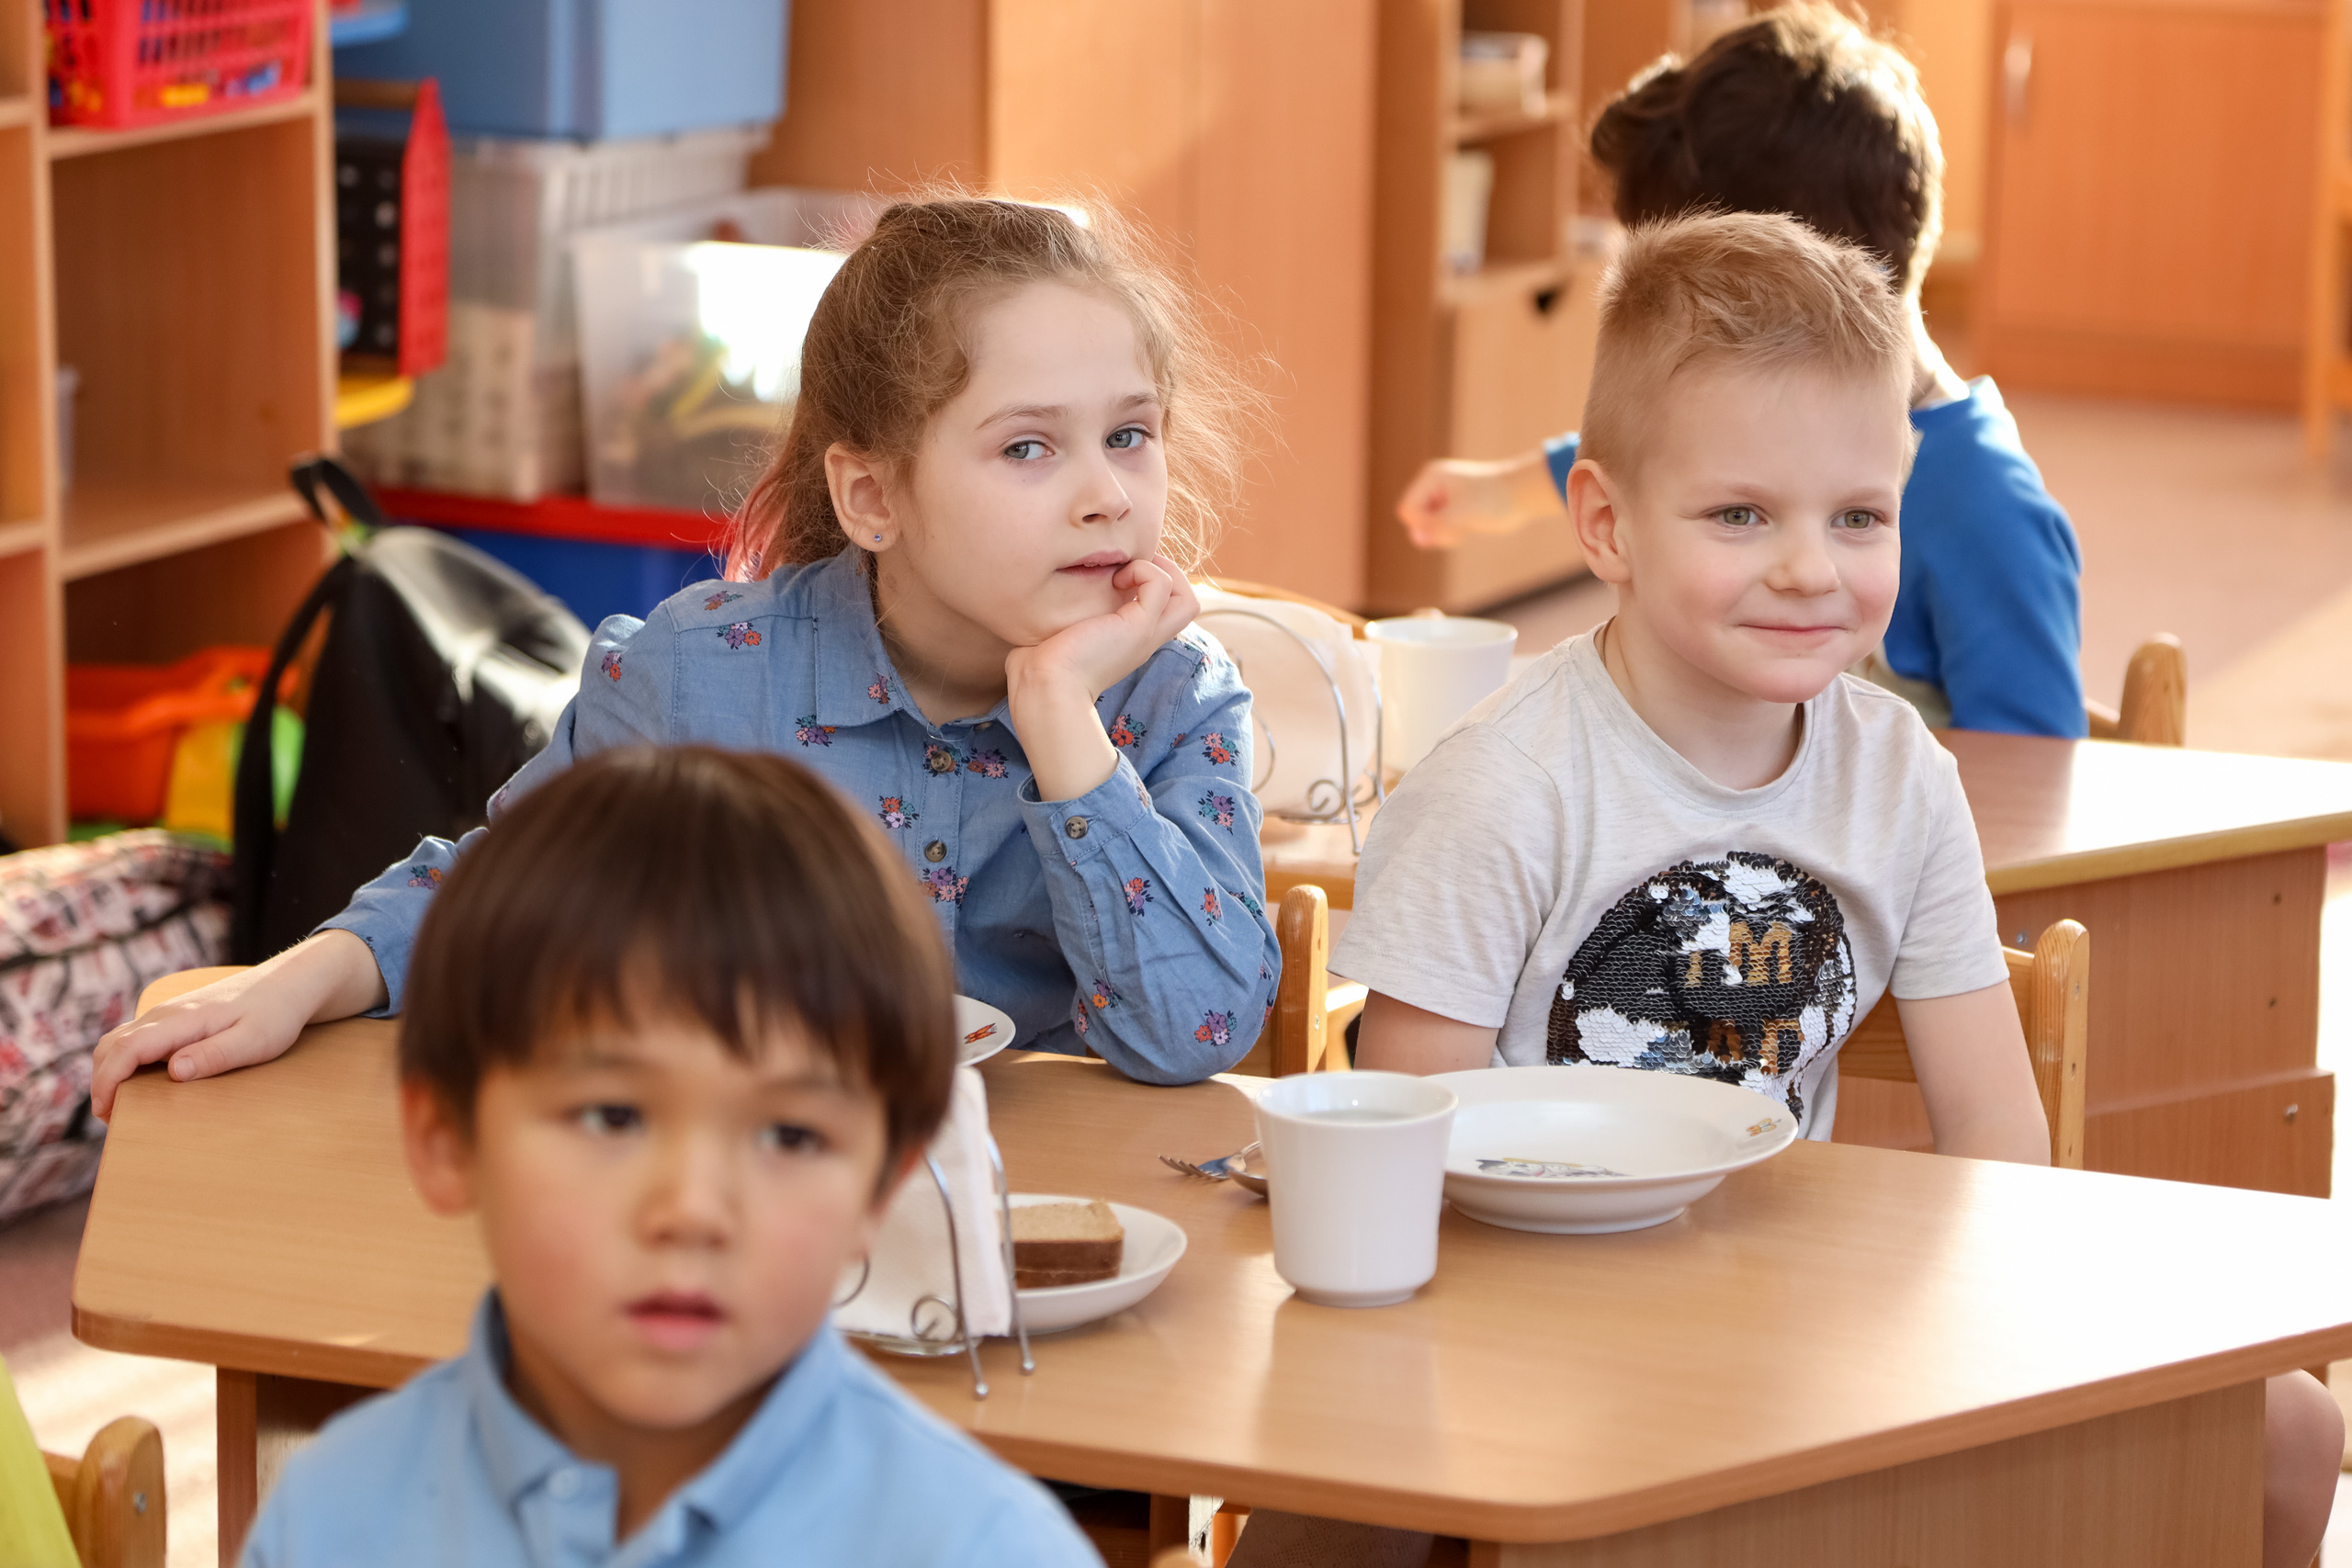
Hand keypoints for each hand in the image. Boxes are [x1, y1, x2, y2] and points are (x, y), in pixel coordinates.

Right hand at [88, 930, 387, 1120]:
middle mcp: (167, 1013)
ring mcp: (170, 1013)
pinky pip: (136, 1038)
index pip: (126, 1049)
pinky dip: (124, 1061)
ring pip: (119, 1040)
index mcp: (182, 1019)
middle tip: (112, 1119)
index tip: (107, 1113)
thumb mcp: (254, 1041)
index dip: (108, 1083)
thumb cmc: (276, 1014)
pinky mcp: (177, 1017)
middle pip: (112, 1045)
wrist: (291, 983)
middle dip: (102, 1082)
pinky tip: (140, 1083)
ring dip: (110, 1071)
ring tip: (122, 1106)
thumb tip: (173, 1072)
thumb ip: (214, 1055)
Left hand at [1007, 553, 1198, 698]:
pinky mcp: (1138, 627)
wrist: (1043, 688)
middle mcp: (1142, 640)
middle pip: (1185, 606)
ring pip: (1187, 598)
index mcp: (1127, 642)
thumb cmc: (1038, 669)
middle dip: (1165, 574)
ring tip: (1127, 570)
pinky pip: (1160, 584)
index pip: (1162, 612)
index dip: (1149, 584)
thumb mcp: (1057, 635)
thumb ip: (1062, 617)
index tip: (1117, 572)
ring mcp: (1144, 635)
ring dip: (1161, 572)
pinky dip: (1143, 570)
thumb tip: (1041, 601)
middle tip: (1130, 567)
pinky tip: (1115, 578)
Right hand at [1395, 452, 1561, 547]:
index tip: (1446, 527)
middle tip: (1457, 531)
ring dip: (1442, 535)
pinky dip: (1449, 536)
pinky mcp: (1453, 511)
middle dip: (1433, 531)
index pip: (1408, 509)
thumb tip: (1417, 539)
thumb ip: (1437, 526)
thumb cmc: (1495, 499)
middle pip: (1415, 519)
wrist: (1522, 495)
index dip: (1422, 525)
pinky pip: (1438, 530)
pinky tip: (1465, 532)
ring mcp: (1443, 499)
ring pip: (1426, 528)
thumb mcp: (1463, 513)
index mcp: (1431, 477)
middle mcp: (1433, 486)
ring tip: (1462, 531)